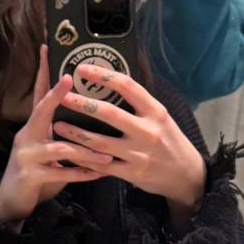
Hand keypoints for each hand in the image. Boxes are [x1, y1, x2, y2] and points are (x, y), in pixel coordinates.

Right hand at [0, 46, 113, 223]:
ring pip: (58, 147)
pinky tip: (98, 174)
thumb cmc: (37, 170)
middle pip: (40, 110)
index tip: (47, 48)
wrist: (12, 201)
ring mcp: (26, 155)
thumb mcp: (47, 147)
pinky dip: (81, 174)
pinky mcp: (29, 175)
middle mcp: (26, 135)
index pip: (38, 93)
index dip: (42, 71)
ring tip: (107, 153)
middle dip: (55, 95)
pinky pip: (59, 173)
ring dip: (85, 150)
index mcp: (33, 126)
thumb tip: (88, 114)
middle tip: (69, 79)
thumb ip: (62, 132)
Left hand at [52, 65, 204, 223]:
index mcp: (155, 111)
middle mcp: (148, 131)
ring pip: (99, 143)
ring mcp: (139, 153)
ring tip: (57, 124)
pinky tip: (69, 152)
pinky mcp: (131, 173)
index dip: (103, 75)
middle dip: (82, 104)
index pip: (128, 86)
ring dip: (75, 133)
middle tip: (62, 96)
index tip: (82, 68)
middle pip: (109, 114)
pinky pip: (101, 165)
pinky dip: (83, 158)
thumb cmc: (169, 140)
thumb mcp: (160, 117)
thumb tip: (109, 81)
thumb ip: (139, 104)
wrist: (186, 175)